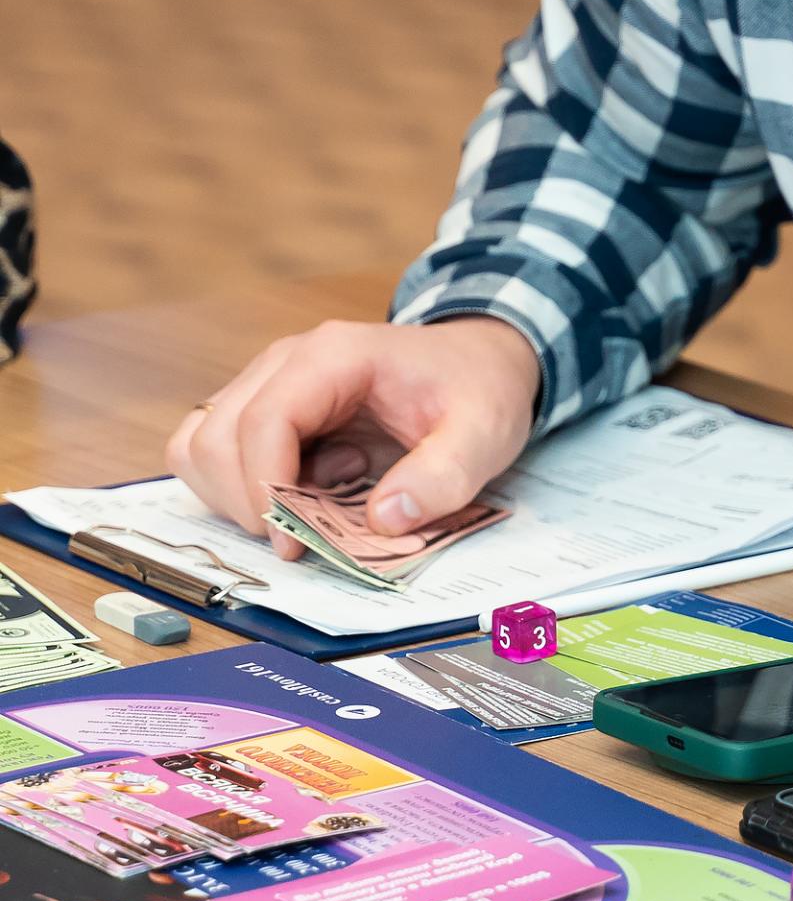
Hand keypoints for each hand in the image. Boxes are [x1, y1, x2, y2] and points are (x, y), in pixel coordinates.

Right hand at [166, 318, 542, 556]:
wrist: (478, 360)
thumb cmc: (477, 388)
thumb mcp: (483, 433)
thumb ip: (443, 477)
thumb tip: (383, 521)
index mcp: (334, 356)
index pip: (263, 421)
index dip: (265, 490)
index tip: (293, 544)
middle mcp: (286, 362)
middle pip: (215, 437)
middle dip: (246, 502)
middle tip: (308, 532)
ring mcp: (268, 382)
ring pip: (200, 445)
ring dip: (238, 495)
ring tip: (316, 497)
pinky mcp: (265, 408)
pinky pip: (216, 454)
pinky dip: (242, 489)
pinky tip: (308, 487)